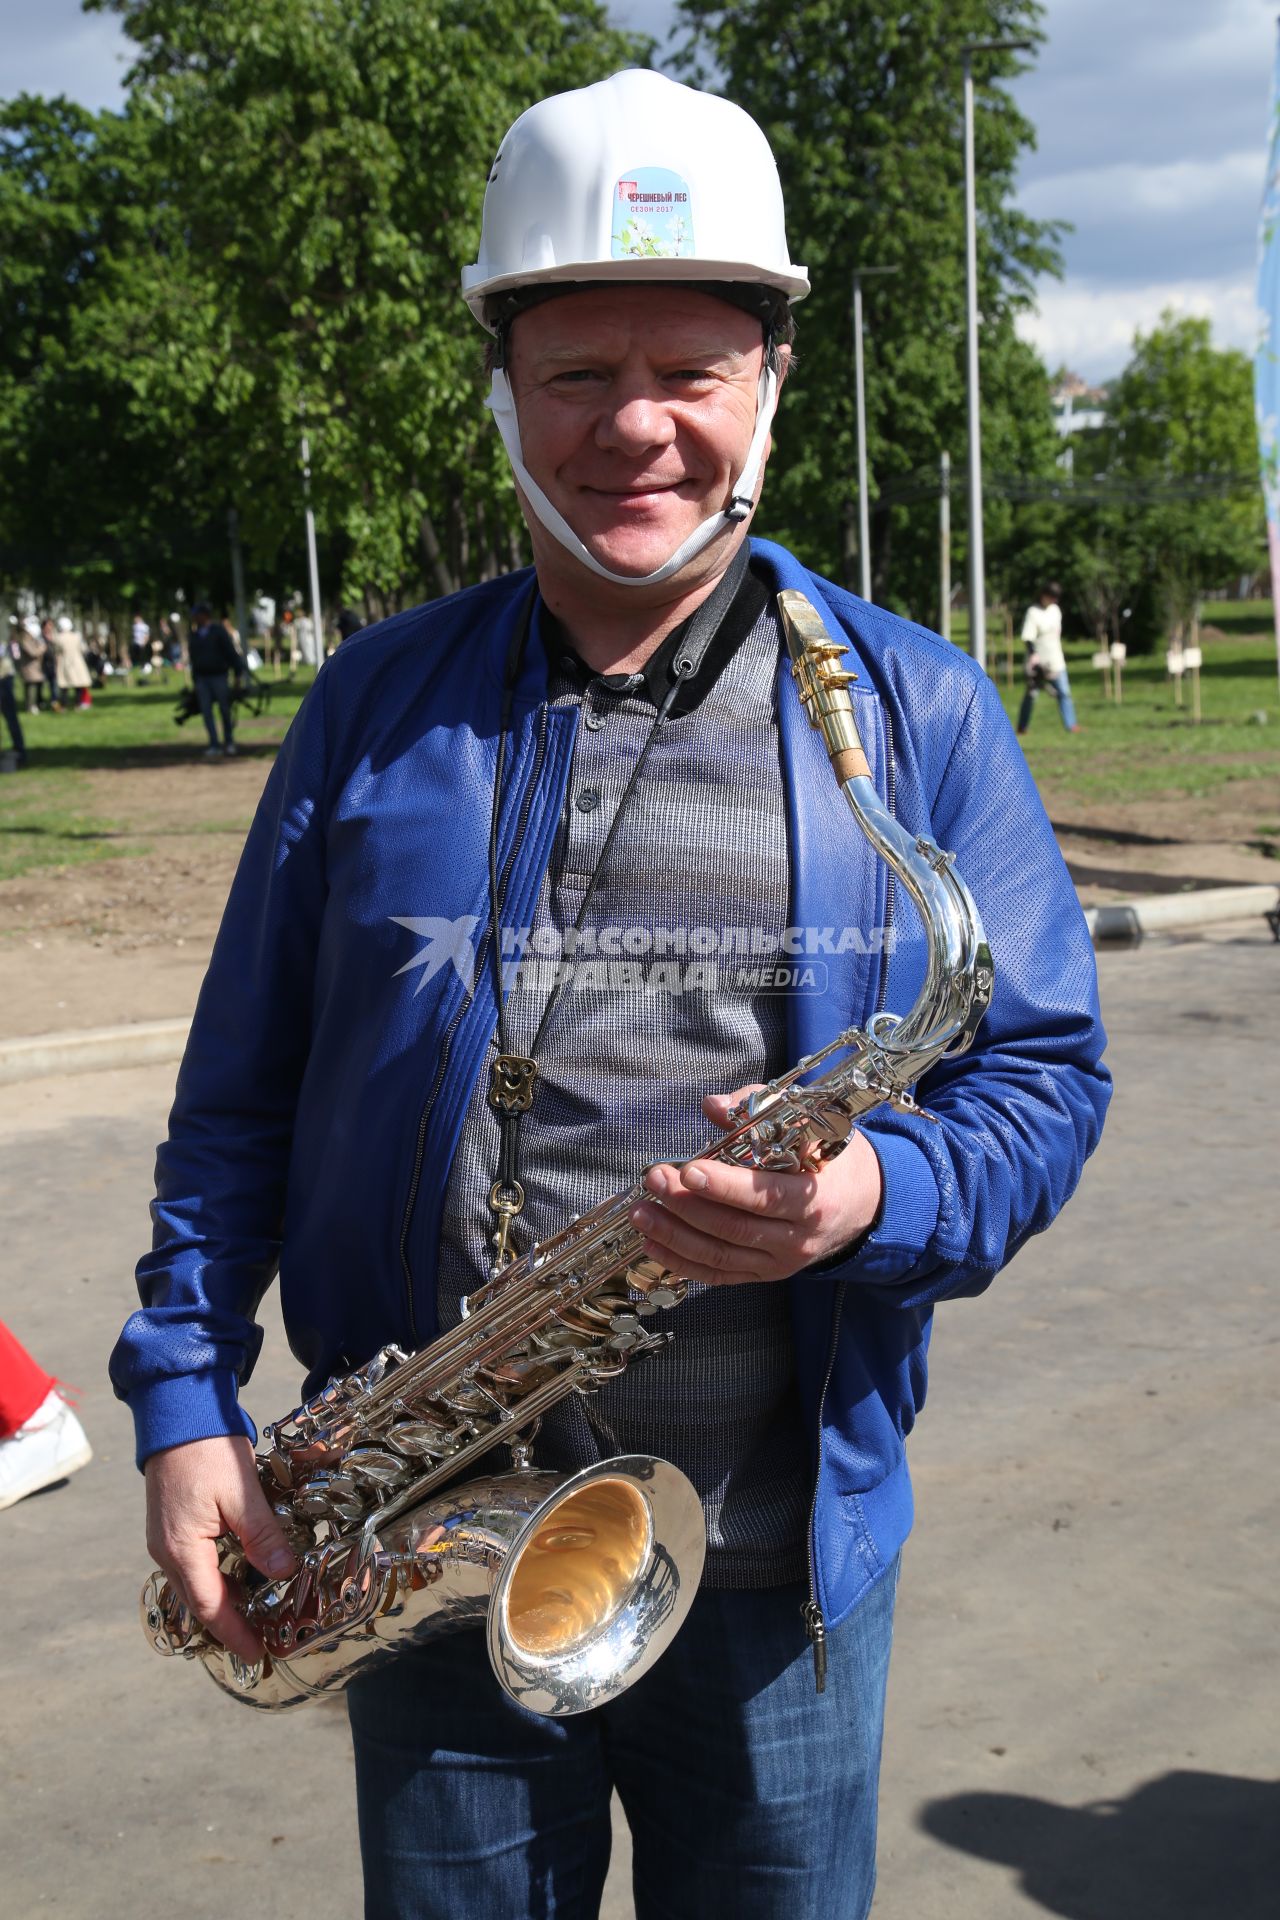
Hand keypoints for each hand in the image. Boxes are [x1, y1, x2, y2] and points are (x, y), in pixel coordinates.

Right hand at [144, 1434, 296, 1661]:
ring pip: (197, 1583)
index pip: (210, 1606)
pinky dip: (217, 1578)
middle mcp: (167, 1551)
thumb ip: (263, 1537)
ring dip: (225, 1600)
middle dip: (231, 1623)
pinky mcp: (172, 1525)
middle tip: (264, 1638)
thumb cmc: (208, 1450)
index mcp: (182, 1549)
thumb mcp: (243, 1493)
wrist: (177, 1412)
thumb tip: (282, 1574)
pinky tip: (242, 1576)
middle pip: (200, 1600)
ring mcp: (166, 1538)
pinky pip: (194, 1564)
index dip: (235, 1633)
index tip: (258, 1654)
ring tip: (258, 1613)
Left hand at [630, 1087, 883, 1285]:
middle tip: (653, 1179)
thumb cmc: (831, 1157)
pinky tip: (651, 1242)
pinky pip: (718, 1275)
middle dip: (687, 1205)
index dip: (725, 1187)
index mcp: (815, 1198)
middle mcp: (798, 1239)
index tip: (688, 1170)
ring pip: (720, 1255)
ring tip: (640, 1211)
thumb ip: (760, 1109)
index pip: (765, 1197)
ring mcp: (780, 1263)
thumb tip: (713, 1106)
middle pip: (734, 1229)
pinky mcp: (764, 1275)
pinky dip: (681, 1263)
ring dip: (674, 1235)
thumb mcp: (810, 1124)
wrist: (863, 1204)